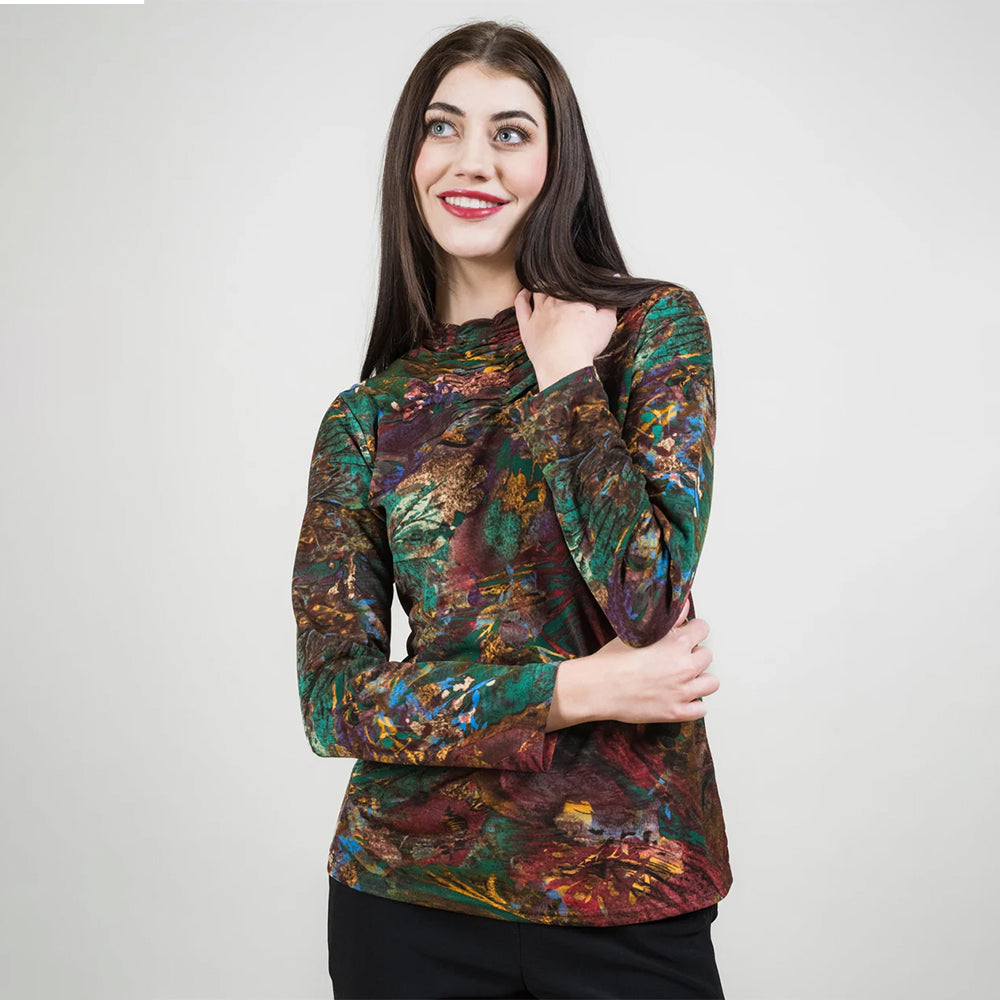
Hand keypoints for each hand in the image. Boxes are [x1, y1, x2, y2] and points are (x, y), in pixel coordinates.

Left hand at [513, 288, 618, 390]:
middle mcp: (555, 301)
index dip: (581, 286)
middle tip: (563, 283)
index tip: (584, 288)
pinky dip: (522, 295)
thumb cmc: (585, 345)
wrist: (563, 363)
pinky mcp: (527, 325)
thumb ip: (609, 306)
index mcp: (575, 298)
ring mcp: (539, 312)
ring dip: (541, 285)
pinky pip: (521, 305)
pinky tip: (525, 291)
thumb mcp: (607, 323)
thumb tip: (611, 296)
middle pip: (556, 285)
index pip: (577, 286)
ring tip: (544, 283)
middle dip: (560, 283)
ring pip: (538, 291)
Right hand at [588, 595, 719, 723]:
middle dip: (694, 655)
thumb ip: (668, 621)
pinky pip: (701, 709)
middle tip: (677, 658)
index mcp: (676, 643)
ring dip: (700, 679)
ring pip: (711, 682)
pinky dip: (694, 704)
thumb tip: (684, 606)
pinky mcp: (676, 712)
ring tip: (684, 678)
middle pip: (707, 656)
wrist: (598, 687)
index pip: (703, 629)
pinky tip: (681, 697)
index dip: (693, 630)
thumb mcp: (638, 633)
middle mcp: (684, 667)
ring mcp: (682, 692)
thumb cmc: (613, 660)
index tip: (686, 635)